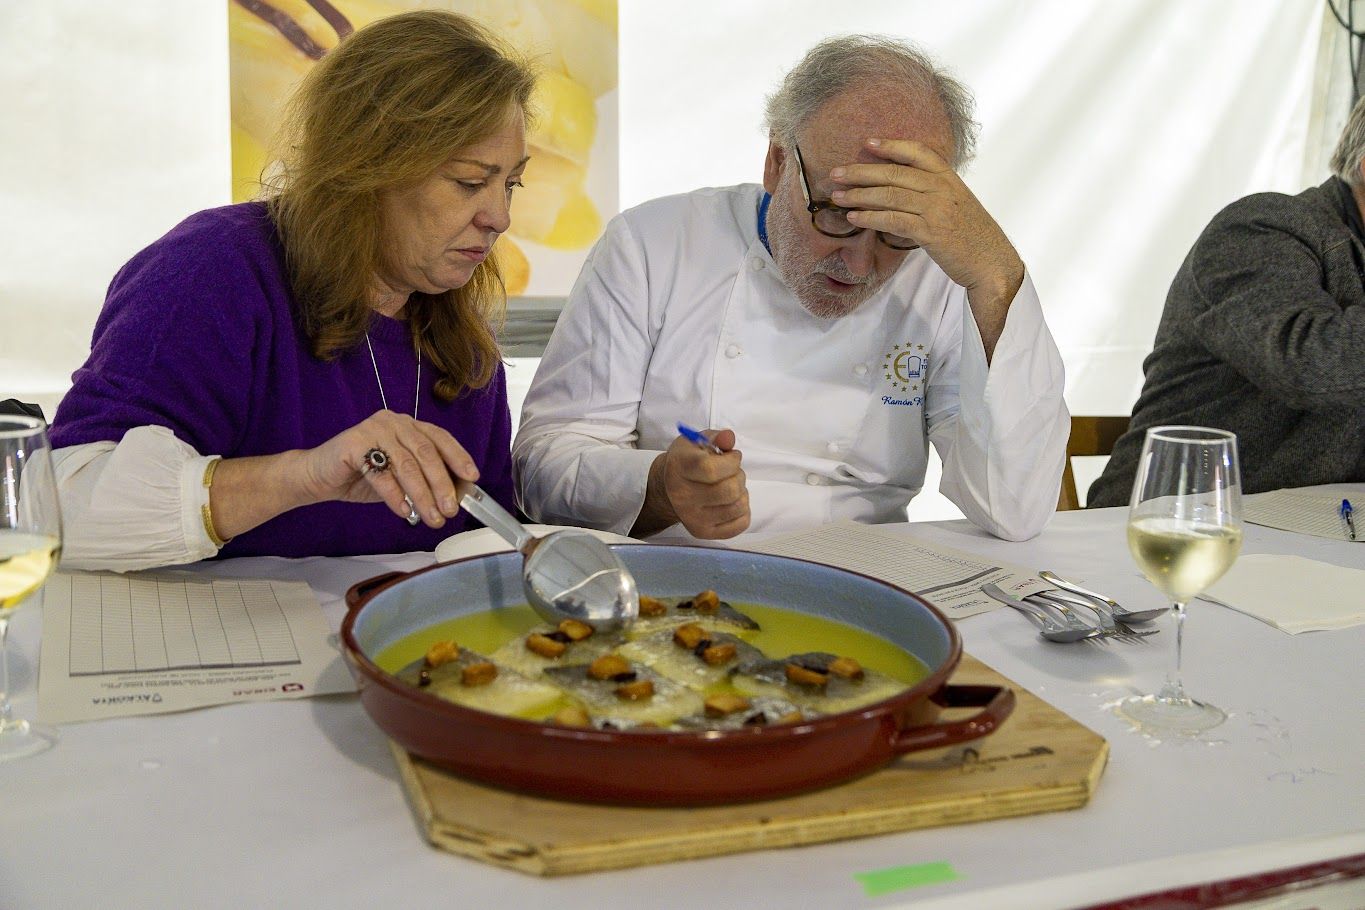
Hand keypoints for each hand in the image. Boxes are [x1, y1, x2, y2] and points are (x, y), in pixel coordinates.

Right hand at [300, 410, 479, 527]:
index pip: (440, 438)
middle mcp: (394, 422)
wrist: (319, 477)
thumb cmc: (363, 477)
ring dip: (422, 495)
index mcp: (409, 425)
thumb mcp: (401, 478)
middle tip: (450, 510)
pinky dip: (395, 495)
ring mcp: (373, 429)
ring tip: (431, 518)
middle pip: (426, 453)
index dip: (458, 457)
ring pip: (406, 464)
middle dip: (442, 484)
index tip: (472, 478)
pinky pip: (381, 473)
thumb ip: (425, 479)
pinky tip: (403, 512)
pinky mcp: (353, 443)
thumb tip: (456, 496)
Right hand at [641, 428, 748, 538]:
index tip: (732, 456)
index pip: (712, 470)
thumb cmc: (687, 462)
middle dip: (739, 476)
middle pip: (729, 490)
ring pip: (738, 506)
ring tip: (730, 486)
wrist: (668, 490)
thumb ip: (715, 437)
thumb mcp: (697, 442)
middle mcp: (683, 497)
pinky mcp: (705, 533)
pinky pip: (741, 523)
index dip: (731, 461)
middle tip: (732, 472)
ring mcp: (694, 519)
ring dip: (742, 493)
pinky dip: (743, 510)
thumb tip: (728, 438)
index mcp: (679, 470)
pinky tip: (731, 502)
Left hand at [829, 138, 1023, 312]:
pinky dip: (870, 217)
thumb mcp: (956, 204)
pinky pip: (893, 219)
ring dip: (858, 195)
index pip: (918, 152)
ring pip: (890, 195)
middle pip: (894, 173)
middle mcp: (942, 188)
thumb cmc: (971, 236)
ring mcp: (936, 209)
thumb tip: (900, 190)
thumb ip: (932, 192)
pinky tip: (854, 217)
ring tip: (836, 196)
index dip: (891, 145)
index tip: (867, 143)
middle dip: (860, 172)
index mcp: (949, 178)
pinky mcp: (930, 232)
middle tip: (835, 173)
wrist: (992, 263)